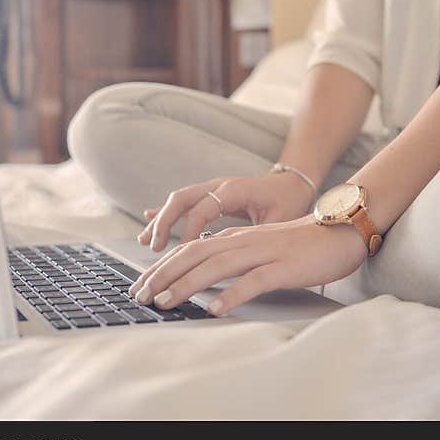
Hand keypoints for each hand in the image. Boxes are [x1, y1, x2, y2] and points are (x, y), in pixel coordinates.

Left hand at [130, 215, 366, 315]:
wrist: (340, 231)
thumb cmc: (299, 245)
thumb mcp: (259, 247)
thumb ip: (232, 257)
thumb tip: (203, 276)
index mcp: (235, 238)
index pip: (189, 250)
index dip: (161, 267)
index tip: (140, 286)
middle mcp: (243, 242)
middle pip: (194, 255)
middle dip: (162, 275)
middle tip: (140, 296)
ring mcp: (263, 253)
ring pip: (216, 266)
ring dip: (186, 284)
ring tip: (165, 302)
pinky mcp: (283, 267)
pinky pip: (254, 281)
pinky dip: (232, 294)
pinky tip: (215, 308)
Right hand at [138, 172, 315, 251]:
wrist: (293, 182)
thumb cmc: (288, 202)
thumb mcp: (279, 220)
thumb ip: (258, 234)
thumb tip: (240, 257)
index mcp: (235, 190)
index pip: (204, 209)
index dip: (191, 230)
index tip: (183, 252)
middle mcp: (219, 185)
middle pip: (182, 199)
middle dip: (164, 223)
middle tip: (153, 248)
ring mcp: (212, 188)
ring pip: (178, 200)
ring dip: (160, 220)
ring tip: (146, 242)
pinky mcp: (210, 195)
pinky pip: (183, 202)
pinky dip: (166, 213)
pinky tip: (149, 222)